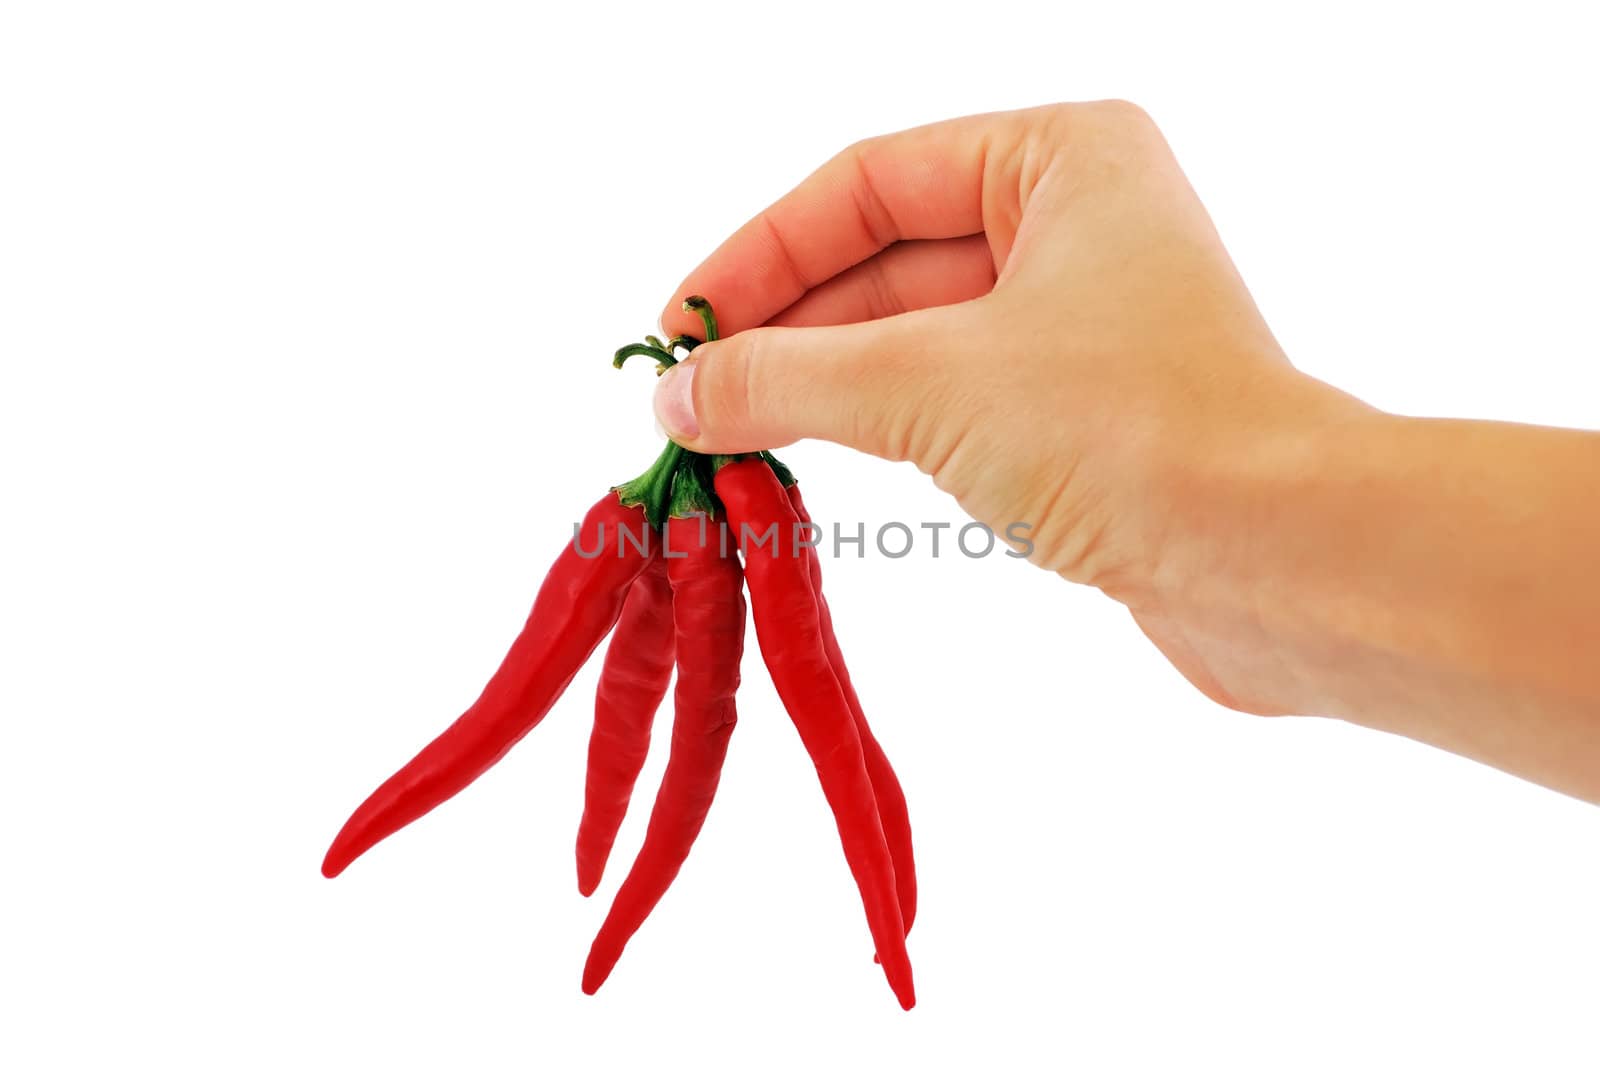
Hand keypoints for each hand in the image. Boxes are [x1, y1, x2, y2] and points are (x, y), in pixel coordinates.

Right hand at [654, 102, 1359, 689]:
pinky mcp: (1087, 415)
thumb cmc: (1133, 429)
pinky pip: (951, 399)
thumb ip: (785, 377)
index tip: (677, 325)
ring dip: (821, 383)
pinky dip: (877, 426)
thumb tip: (675, 390)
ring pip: (913, 336)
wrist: (1282, 561)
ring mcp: (1084, 323)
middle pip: (884, 259)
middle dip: (783, 328)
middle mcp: (1078, 224)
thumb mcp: (927, 384)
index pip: (865, 183)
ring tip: (723, 431)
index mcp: (1060, 158)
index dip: (757, 252)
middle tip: (685, 393)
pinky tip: (808, 456)